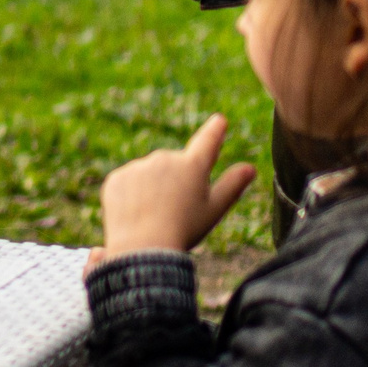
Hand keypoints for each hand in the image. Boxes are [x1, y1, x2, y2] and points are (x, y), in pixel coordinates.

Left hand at [95, 114, 257, 269]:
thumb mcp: (214, 209)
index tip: (219, 120)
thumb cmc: (184, 230)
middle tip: (175, 211)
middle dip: (175, 183)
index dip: (214, 131)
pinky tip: (136, 214)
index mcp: (192, 165)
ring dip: (152, 190)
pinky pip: (128, 184)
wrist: (142, 246)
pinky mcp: (117, 178)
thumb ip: (232, 185)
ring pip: (149, 176)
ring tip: (154, 216)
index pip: (207, 142)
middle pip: (173, 167)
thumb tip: (250, 168)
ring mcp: (138, 166)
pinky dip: (132, 197)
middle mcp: (165, 158)